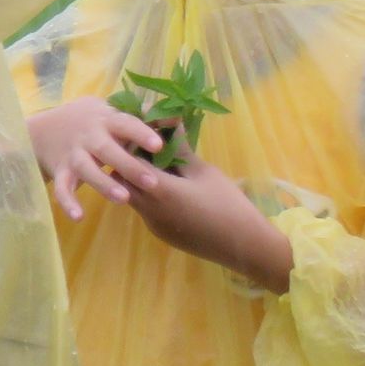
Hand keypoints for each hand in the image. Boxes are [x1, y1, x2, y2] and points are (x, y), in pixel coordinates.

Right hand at [27, 96, 164, 220]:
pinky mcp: (61, 172)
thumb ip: (143, 117)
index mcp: (107, 120)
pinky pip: (62, 188)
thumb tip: (176, 118)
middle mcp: (89, 137)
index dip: (141, 133)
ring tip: (123, 199)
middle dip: (129, 166)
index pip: (126, 124)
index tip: (159, 145)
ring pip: (87, 169)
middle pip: (107, 150)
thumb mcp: (113, 113)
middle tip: (152, 183)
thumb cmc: (95, 122)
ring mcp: (73, 155)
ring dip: (104, 184)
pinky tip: (79, 217)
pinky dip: (68, 202)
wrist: (44, 128)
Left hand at [104, 154, 292, 291]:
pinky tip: (174, 192)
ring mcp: (153, 224)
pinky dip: (150, 196)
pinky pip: (146, 210)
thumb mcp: (204, 172)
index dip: (133, 146)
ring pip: (132, 197)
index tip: (146, 137)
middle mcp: (148, 209)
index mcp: (159, 190)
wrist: (242, 244)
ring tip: (163, 169)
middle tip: (150, 152)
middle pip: (122, 182)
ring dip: (140, 182)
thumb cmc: (227, 203)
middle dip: (130, 164)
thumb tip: (168, 121)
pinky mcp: (161, 233)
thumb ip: (181, 148)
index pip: (129, 162)